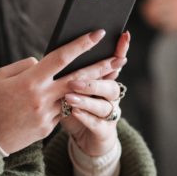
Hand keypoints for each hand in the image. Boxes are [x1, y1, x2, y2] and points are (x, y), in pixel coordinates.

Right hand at [0, 29, 122, 153]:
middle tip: (119, 56)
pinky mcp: (48, 128)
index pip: (61, 57)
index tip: (97, 33)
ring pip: (76, 96)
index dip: (81, 44)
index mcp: (30, 81)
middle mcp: (42, 97)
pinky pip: (64, 110)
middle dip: (101, 67)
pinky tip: (84, 95)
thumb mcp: (0, 76)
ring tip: (110, 74)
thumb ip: (24, 66)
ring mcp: (47, 114)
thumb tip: (43, 61)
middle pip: (79, 78)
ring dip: (94, 86)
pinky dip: (72, 102)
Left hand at [59, 31, 129, 156]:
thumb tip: (53, 53)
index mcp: (103, 81)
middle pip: (110, 84)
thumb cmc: (73, 110)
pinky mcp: (104, 131)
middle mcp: (110, 96)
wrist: (84, 141)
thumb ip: (66, 73)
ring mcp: (109, 114)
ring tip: (69, 97)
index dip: (121, 50)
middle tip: (75, 79)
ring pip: (104, 105)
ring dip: (87, 100)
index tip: (123, 35)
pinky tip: (74, 111)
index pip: (114, 63)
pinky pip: (98, 123)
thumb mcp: (68, 89)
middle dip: (95, 79)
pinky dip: (86, 117)